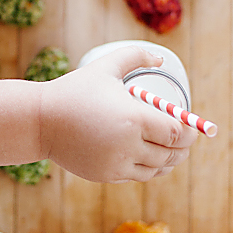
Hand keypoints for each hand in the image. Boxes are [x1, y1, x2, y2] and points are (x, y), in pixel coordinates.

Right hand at [38, 45, 196, 182]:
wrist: (40, 120)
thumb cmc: (74, 90)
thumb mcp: (106, 66)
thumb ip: (136, 56)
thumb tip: (161, 59)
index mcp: (134, 118)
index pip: (176, 133)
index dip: (189, 133)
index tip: (191, 127)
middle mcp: (128, 145)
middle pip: (170, 154)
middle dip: (183, 149)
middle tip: (185, 141)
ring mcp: (117, 164)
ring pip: (156, 169)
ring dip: (169, 162)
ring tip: (173, 153)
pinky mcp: (106, 175)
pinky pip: (137, 176)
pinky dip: (149, 170)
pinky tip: (152, 163)